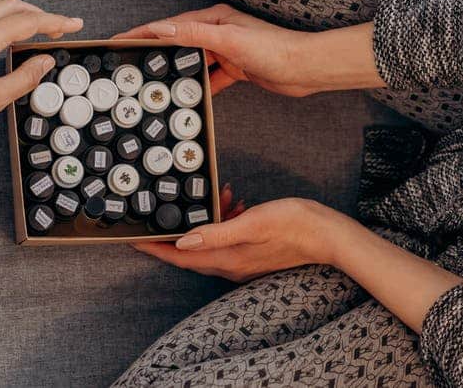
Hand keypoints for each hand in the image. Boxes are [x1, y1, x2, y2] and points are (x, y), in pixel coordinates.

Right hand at [114, 4, 383, 96]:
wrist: (306, 69)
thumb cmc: (273, 50)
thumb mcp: (230, 41)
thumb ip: (195, 34)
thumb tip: (162, 29)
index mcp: (214, 19)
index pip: (170, 26)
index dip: (144, 32)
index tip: (120, 39)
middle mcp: (218, 32)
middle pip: (178, 42)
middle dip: (154, 51)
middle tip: (129, 63)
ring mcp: (227, 51)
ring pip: (192, 61)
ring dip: (174, 71)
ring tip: (151, 82)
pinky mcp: (236, 69)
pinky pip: (209, 78)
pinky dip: (198, 86)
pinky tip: (186, 98)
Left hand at [133, 197, 346, 282]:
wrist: (329, 235)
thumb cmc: (294, 224)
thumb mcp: (253, 222)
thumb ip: (216, 232)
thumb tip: (182, 241)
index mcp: (228, 259)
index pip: (181, 257)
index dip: (156, 249)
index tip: (133, 242)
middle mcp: (232, 266)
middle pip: (190, 253)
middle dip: (175, 233)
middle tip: (163, 214)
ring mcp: (243, 262)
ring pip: (209, 243)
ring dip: (205, 221)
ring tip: (215, 197)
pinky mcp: (253, 254)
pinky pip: (226, 240)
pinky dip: (223, 222)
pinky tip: (232, 203)